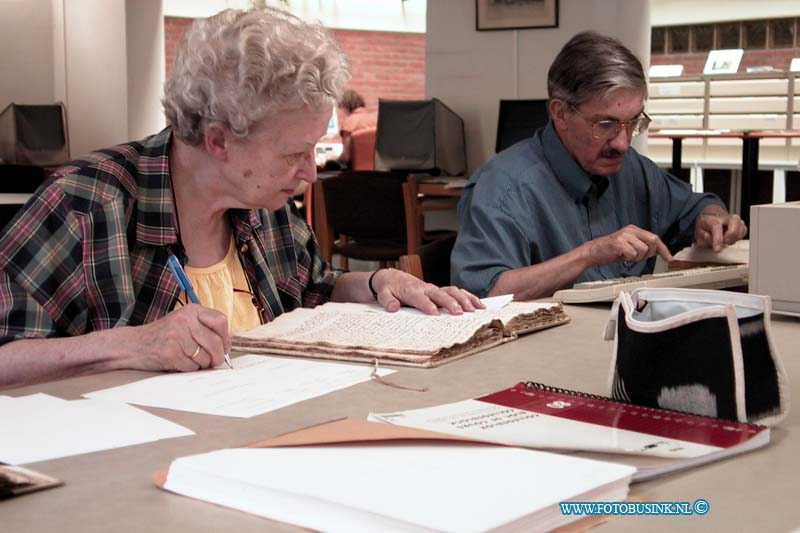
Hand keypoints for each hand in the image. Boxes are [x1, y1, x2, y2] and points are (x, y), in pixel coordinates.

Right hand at [126, 305, 228, 371]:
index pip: (220, 321)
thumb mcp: (183, 322)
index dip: (226, 337)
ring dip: (201, 363)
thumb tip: (226, 344)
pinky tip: (180, 362)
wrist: (132, 345)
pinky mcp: (170, 352)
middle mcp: (185, 320)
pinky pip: (192, 366)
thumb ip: (203, 327)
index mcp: (191, 310)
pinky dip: (189, 368)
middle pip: (215, 342)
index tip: (224, 346)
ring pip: (205, 357)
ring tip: (190, 358)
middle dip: (218, 356)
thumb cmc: (161, 335)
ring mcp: (177, 336)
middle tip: (215, 361)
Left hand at [370, 268, 484, 314]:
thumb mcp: (383, 293)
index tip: (435, 314)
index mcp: (412, 290)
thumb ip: (387, 300)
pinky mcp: (440, 291)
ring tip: (474, 309)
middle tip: (459, 313)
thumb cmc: (389, 287)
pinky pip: (457, 292)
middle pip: (440, 294)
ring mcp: (435, 289)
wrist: (392, 277)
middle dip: (450, 303)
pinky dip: (468, 297)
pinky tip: (479, 305)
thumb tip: (393, 307)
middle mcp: (426, 288)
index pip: (421, 298)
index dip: (428, 305)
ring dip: (464, 299)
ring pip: (452, 291)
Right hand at [582, 225, 672, 266]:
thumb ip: (643, 246)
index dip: (663, 249)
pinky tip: (622, 256)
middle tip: (639, 257)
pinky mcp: (618, 242)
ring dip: (637, 257)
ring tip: (627, 256)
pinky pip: (632, 254)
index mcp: (634, 230)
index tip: (669, 258)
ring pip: (643, 250)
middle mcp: (630, 230)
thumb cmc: (611, 251)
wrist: (594, 252)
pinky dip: (628, 258)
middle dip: (649, 253)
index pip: (654, 238)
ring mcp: (624, 235)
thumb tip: (657, 251)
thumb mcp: (630, 247)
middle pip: (652, 241)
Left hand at [694, 211, 746, 251]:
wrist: (709, 217)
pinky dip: (740, 236)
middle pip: (734, 220)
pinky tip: (732, 239)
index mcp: (711, 219)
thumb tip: (710, 238)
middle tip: (726, 242)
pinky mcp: (739, 223)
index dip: (717, 239)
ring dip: (736, 236)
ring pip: (741, 225)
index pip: (716, 226)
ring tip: (727, 242)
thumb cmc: (704, 227)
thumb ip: (703, 238)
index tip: (717, 249)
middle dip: (732, 233)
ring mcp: (733, 219)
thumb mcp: (698, 235)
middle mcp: (724, 217)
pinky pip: (744, 229)